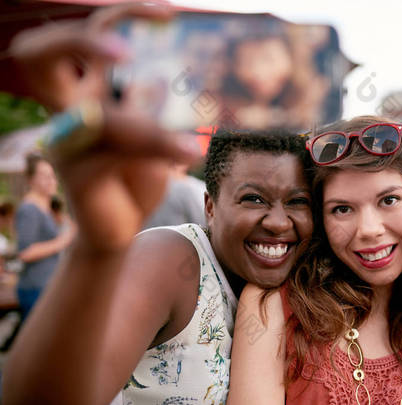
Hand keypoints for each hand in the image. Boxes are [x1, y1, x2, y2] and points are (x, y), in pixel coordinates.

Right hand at [10, 3, 200, 253]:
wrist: (119, 228)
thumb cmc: (135, 174)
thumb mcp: (151, 133)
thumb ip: (156, 105)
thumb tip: (174, 75)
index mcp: (85, 91)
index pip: (88, 35)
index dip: (122, 14)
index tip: (169, 13)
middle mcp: (69, 109)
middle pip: (43, 52)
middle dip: (84, 38)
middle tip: (127, 53)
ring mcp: (68, 142)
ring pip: (103, 115)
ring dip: (150, 127)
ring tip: (191, 147)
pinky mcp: (78, 175)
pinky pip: (117, 153)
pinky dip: (158, 150)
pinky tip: (188, 154)